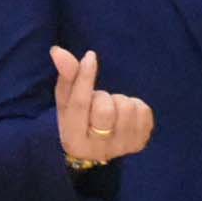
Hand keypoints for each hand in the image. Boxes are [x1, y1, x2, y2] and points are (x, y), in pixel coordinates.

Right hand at [51, 45, 155, 166]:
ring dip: (119, 101)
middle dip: (103, 96)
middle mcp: (98, 149)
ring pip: (127, 108)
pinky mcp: (140, 143)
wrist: (97, 149)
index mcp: (73, 139)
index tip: (90, 56)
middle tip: (98, 100)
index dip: (85, 78)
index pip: (79, 104)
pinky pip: (144, 112)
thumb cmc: (78, 119)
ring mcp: (122, 147)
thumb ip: (66, 76)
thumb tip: (57, 50)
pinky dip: (135, 106)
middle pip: (105, 109)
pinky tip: (125, 115)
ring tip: (111, 109)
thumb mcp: (67, 101)